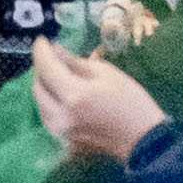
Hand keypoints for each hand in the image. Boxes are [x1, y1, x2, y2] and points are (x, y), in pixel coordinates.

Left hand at [26, 50, 160, 165]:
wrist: (144, 141)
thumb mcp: (107, 73)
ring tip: (55, 75)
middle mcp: (61, 116)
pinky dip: (50, 104)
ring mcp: (62, 132)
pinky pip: (49, 119)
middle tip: (51, 58)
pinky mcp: (66, 142)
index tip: (42, 40)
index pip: (45, 68)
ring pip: (40, 105)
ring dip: (44, 88)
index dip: (41, 51)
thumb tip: (55, 51)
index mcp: (73, 95)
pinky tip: (60, 96)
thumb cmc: (131, 102)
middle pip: (37, 88)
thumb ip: (76, 62)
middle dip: (41, 70)